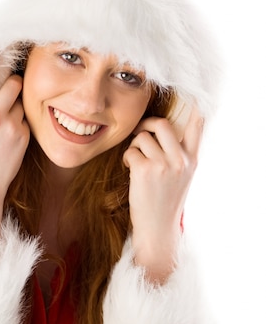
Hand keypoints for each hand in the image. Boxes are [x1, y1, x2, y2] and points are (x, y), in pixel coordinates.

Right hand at [0, 51, 29, 233]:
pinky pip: (26, 121)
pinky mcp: (24, 137)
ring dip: (17, 107)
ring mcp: (11, 127)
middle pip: (13, 84)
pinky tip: (11, 140)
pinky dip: (21, 125)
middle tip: (13, 86)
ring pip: (22, 103)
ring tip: (6, 125)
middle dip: (15, 82)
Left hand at [123, 107, 203, 280]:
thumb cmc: (164, 201)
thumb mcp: (181, 176)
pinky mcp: (145, 170)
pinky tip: (130, 170)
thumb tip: (164, 130)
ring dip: (134, 147)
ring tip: (136, 162)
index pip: (197, 127)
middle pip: (161, 124)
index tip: (192, 95)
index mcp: (192, 159)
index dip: (194, 108)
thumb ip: (179, 154)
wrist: (157, 228)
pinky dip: (126, 158)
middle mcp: (180, 160)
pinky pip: (130, 151)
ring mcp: (164, 164)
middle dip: (146, 125)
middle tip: (139, 134)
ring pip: (142, 137)